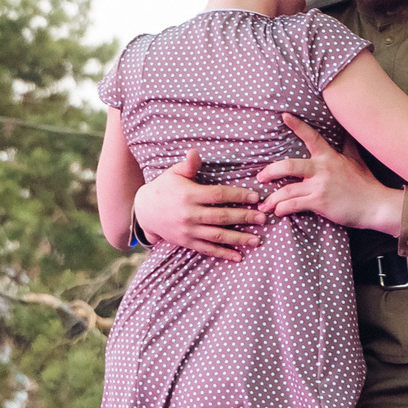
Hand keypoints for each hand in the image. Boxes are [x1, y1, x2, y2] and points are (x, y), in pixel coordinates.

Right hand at [132, 150, 263, 261]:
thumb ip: (189, 164)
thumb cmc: (164, 188)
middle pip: (221, 216)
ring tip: (257, 240)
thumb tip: (195, 152)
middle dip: (244, 217)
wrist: (145, 211)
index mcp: (189, 195)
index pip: (218, 195)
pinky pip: (208, 249)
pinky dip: (223, 253)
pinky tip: (239, 256)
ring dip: (238, 238)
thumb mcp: (174, 173)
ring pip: (217, 235)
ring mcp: (188, 230)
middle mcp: (189, 214)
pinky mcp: (186, 242)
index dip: (238, 196)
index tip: (255, 197)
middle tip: (263, 218)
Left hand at [256, 113, 405, 234]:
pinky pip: (294, 205)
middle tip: (260, 177)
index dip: (297, 125)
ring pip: (287, 190)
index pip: (311, 137)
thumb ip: (346, 145)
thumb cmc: (365, 183)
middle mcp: (322, 169)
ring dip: (273, 198)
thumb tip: (346, 130)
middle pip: (288, 166)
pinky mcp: (320, 203)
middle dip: (270, 171)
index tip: (283, 116)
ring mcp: (320, 186)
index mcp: (329, 157)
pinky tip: (278, 211)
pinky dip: (282, 208)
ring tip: (265, 204)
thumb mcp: (356, 160)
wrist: (376, 205)